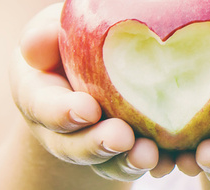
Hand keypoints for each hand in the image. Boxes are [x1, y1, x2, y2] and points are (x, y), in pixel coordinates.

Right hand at [10, 3, 174, 180]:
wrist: (94, 63)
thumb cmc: (73, 38)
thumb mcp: (56, 29)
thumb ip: (46, 36)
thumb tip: (38, 44)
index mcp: (39, 95)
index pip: (43, 106)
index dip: (62, 112)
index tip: (88, 110)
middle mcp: (62, 130)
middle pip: (74, 146)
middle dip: (98, 144)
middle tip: (121, 138)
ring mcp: (94, 145)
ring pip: (107, 163)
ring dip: (127, 162)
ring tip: (148, 155)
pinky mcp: (125, 153)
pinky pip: (137, 164)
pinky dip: (156, 164)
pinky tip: (171, 160)